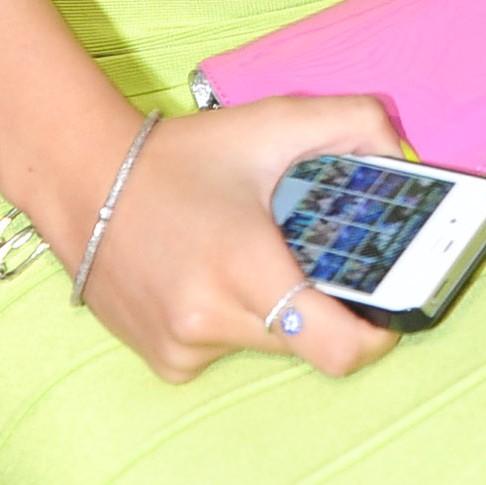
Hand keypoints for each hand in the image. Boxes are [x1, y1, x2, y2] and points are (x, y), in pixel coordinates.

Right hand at [77, 95, 410, 386]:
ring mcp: (183, 349)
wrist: (82, 180)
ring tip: (259, 254)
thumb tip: (404, 159)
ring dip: (281, 310)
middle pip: (309, 343)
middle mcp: (210, 320)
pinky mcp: (166, 363)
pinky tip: (215, 273)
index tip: (393, 310)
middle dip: (328, 307)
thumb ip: (355, 124)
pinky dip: (239, 318)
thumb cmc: (183, 154)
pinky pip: (231, 349)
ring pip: (270, 345)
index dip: (379, 336)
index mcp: (244, 265)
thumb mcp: (275, 121)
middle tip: (328, 261)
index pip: (336, 347)